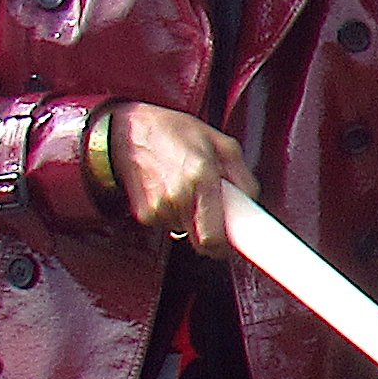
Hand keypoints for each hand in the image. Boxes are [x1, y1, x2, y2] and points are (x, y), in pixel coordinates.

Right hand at [110, 104, 245, 245]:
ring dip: (193, 218)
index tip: (235, 243)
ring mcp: (157, 208)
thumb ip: (243, 177)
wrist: (127, 131)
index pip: (214, 238)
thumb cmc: (174, 132)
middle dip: (214, 230)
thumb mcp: (221, 143)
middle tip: (215, 210)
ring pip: (187, 232)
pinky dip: (175, 213)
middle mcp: (178, 197)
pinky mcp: (143, 214)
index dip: (226, 247)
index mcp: (201, 178)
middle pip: (203, 241)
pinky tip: (171, 190)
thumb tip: (250, 204)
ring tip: (188, 188)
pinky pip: (170, 224)